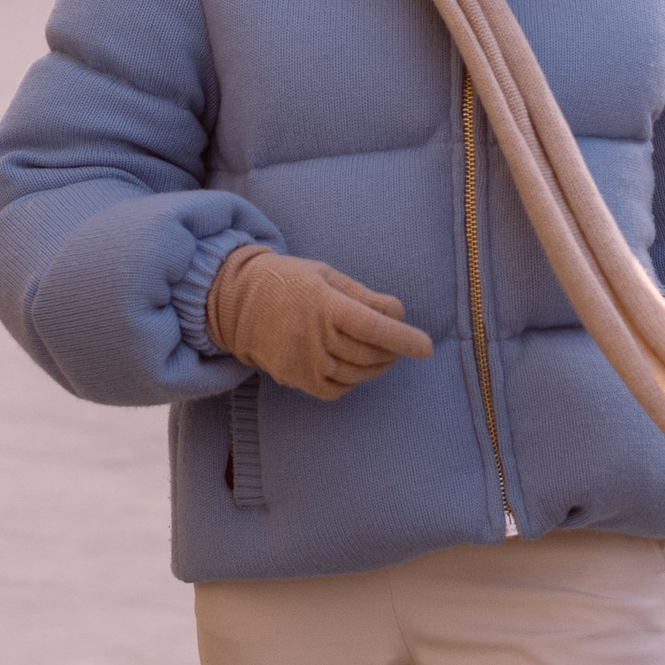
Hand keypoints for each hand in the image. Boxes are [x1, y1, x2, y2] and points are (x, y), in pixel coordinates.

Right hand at [207, 243, 432, 400]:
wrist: (238, 302)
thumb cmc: (290, 282)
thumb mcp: (327, 275)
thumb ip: (364, 296)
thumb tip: (399, 314)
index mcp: (324, 303)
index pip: (372, 326)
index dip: (402, 338)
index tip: (426, 347)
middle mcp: (314, 336)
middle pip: (370, 352)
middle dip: (393, 349)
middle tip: (401, 342)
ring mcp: (304, 361)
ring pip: (358, 373)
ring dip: (377, 365)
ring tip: (379, 351)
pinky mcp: (297, 379)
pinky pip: (338, 389)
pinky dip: (353, 380)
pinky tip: (353, 364)